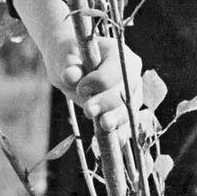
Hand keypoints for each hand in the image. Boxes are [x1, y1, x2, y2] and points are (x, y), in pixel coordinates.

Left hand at [10, 0, 163, 134]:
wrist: (71, 65)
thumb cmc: (69, 58)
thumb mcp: (65, 58)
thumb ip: (69, 66)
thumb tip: (71, 76)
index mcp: (120, 55)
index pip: (116, 69)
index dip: (100, 80)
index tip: (80, 88)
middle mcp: (131, 75)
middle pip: (126, 90)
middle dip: (108, 102)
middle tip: (88, 110)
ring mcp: (131, 94)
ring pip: (129, 108)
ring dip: (117, 119)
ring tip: (103, 126)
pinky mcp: (125, 111)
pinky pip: (126, 122)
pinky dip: (121, 131)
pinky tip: (116, 140)